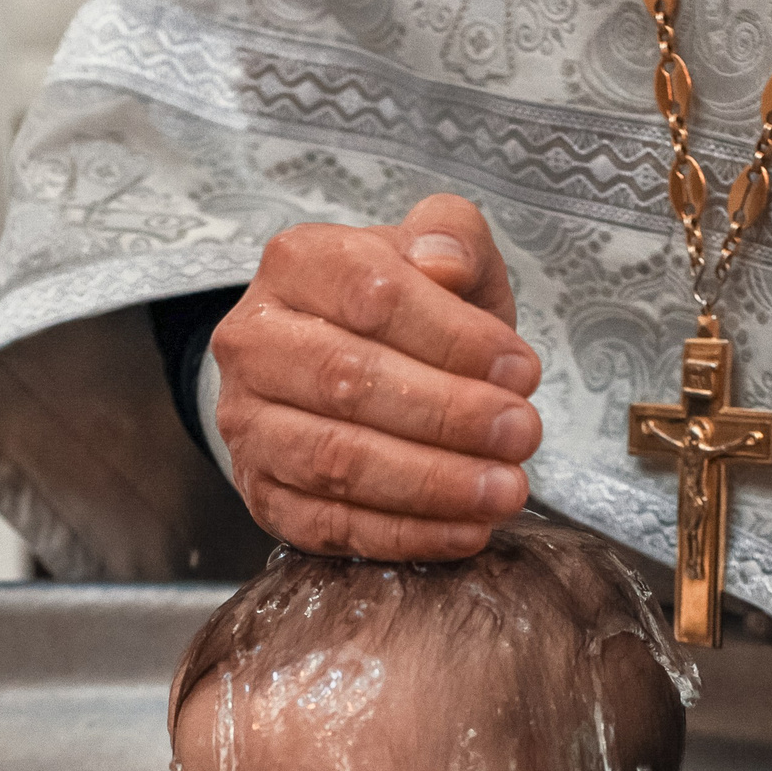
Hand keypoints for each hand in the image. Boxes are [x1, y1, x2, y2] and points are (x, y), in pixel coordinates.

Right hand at [211, 193, 541, 560]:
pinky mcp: (261, 493)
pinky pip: (328, 524)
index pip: (373, 298)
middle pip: (348, 381)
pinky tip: (466, 531)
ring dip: (431, 483)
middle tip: (523, 435)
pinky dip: (403, 535)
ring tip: (506, 491)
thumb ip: (452, 235)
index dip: (454, 339)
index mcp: (298, 264)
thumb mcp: (440, 252)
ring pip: (335, 459)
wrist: (347, 366)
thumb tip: (444, 263)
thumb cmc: (406, 310)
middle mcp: (255, 342)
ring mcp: (248, 423)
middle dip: (449, 416)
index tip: (522, 371)